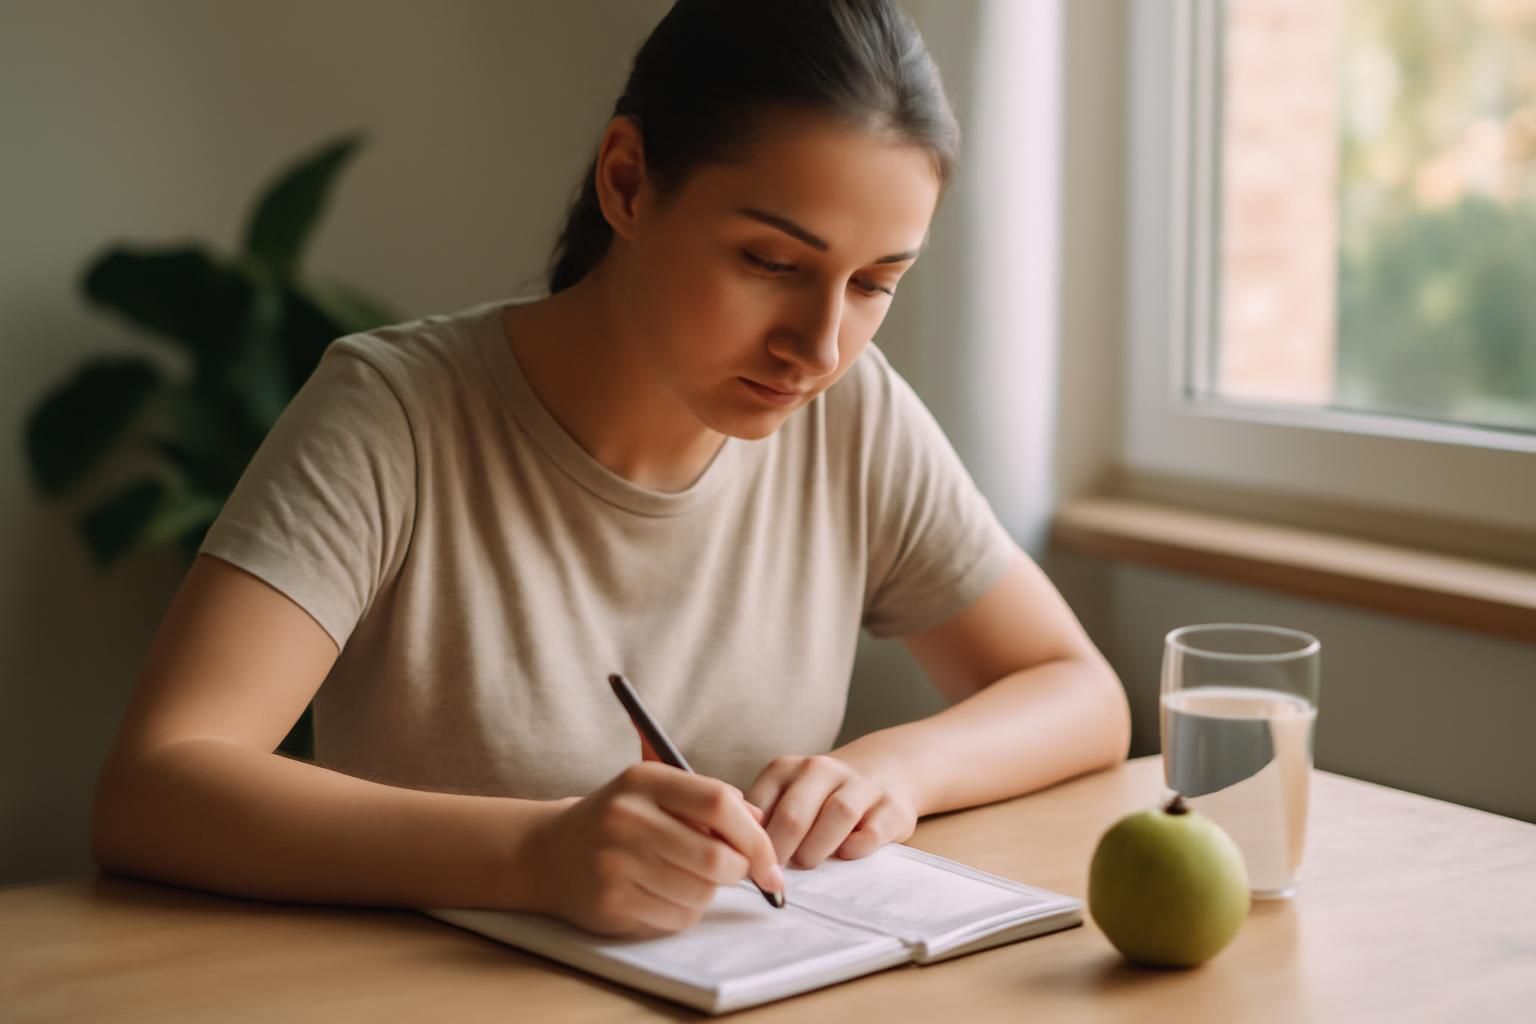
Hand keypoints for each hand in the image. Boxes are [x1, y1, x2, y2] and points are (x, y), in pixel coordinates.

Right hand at [526, 762, 784, 937]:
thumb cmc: (619, 819)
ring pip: (700, 893)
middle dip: (738, 872)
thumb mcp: (657, 791)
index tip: (770, 862)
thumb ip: (710, 800)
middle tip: (735, 873)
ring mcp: (615, 862)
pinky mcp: (609, 902)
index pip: (720, 805)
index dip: (756, 837)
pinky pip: (676, 918)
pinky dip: (684, 912)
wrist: (548, 852)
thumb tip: (762, 825)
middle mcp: (628, 817)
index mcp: (646, 781)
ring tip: (687, 878)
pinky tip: (662, 895)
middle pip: (716, 857)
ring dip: (709, 893)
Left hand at [745, 754, 918, 868]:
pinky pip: (873, 830)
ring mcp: (860, 785)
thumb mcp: (784, 798)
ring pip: (838, 814)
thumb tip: (738, 860)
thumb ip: (763, 822)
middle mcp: (821, 769)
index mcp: (786, 769)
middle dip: (782, 852)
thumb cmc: (819, 799)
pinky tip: (846, 854)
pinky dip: (858, 847)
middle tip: (777, 875)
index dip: (751, 844)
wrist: (880, 771)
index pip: (758, 807)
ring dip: (818, 849)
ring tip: (809, 864)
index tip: (749, 867)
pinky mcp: (891, 806)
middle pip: (794, 814)